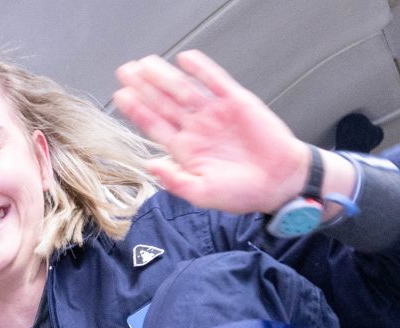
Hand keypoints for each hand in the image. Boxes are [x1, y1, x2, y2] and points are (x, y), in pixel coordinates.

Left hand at [114, 50, 310, 213]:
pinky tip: (185, 59)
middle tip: (125, 71)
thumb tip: (151, 167)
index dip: (138, 110)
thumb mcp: (203, 195)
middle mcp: (198, 128)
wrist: (279, 182)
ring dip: (165, 76)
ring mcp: (215, 113)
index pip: (155, 126)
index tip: (121, 95)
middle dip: (144, 87)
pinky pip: (215, 81)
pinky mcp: (236, 102)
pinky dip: (201, 69)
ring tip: (146, 63)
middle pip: (164, 102)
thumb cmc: (243, 193)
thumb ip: (175, 181)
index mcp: (187, 150)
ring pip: (184, 89)